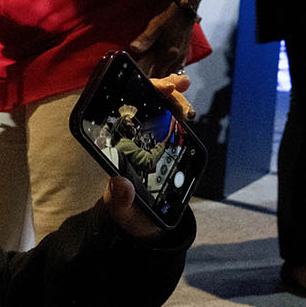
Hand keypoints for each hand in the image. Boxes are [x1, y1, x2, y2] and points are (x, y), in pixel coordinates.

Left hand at [98, 71, 191, 239]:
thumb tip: (120, 184)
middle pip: (145, 103)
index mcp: (118, 147)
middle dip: (162, 88)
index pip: (127, 111)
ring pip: (160, 108)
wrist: (141, 221)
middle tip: (178, 84)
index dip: (142, 94)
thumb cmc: (126, 212)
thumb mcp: (120, 209)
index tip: (161, 87)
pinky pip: (170, 123)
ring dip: (173, 96)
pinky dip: (179, 111)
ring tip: (184, 88)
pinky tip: (188, 109)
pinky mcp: (162, 145)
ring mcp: (148, 139)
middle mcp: (131, 138)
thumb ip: (120, 199)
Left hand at [130, 0, 196, 76]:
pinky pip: (176, 68)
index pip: (154, 74)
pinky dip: (168, 71)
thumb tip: (134, 49)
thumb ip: (145, 39)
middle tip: (139, 80)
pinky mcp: (184, 53)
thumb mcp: (155, 24)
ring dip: (160, 76)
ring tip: (150, 77)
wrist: (187, 6)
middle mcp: (177, 58)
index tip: (134, 80)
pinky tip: (162, 68)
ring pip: (170, 74)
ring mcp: (182, 56)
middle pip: (162, 76)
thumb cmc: (170, 13)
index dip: (144, 78)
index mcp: (169, 53)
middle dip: (152, 79)